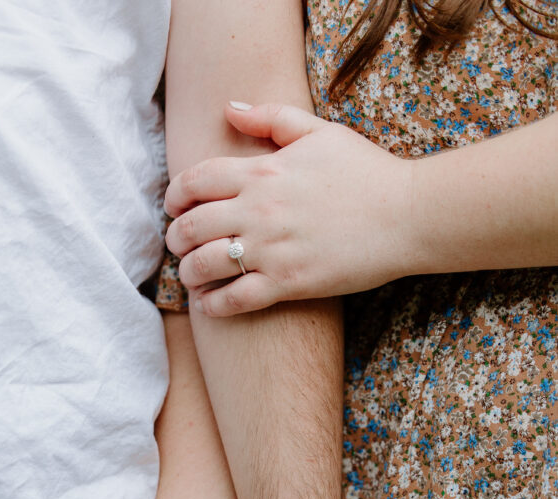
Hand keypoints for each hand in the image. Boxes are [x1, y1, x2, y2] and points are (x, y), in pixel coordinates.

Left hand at [165, 101, 411, 314]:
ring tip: (192, 275)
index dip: (174, 196)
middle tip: (178, 245)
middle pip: (190, 226)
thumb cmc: (366, 172)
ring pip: (204, 265)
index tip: (174, 207)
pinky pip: (234, 300)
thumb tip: (228, 110)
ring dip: (188, 273)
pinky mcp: (288, 283)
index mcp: (262, 171)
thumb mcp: (319, 132)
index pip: (194, 180)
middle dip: (175, 238)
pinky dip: (213, 305)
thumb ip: (270, 118)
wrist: (407, 215)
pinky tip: (210, 304)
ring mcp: (272, 249)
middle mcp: (259, 210)